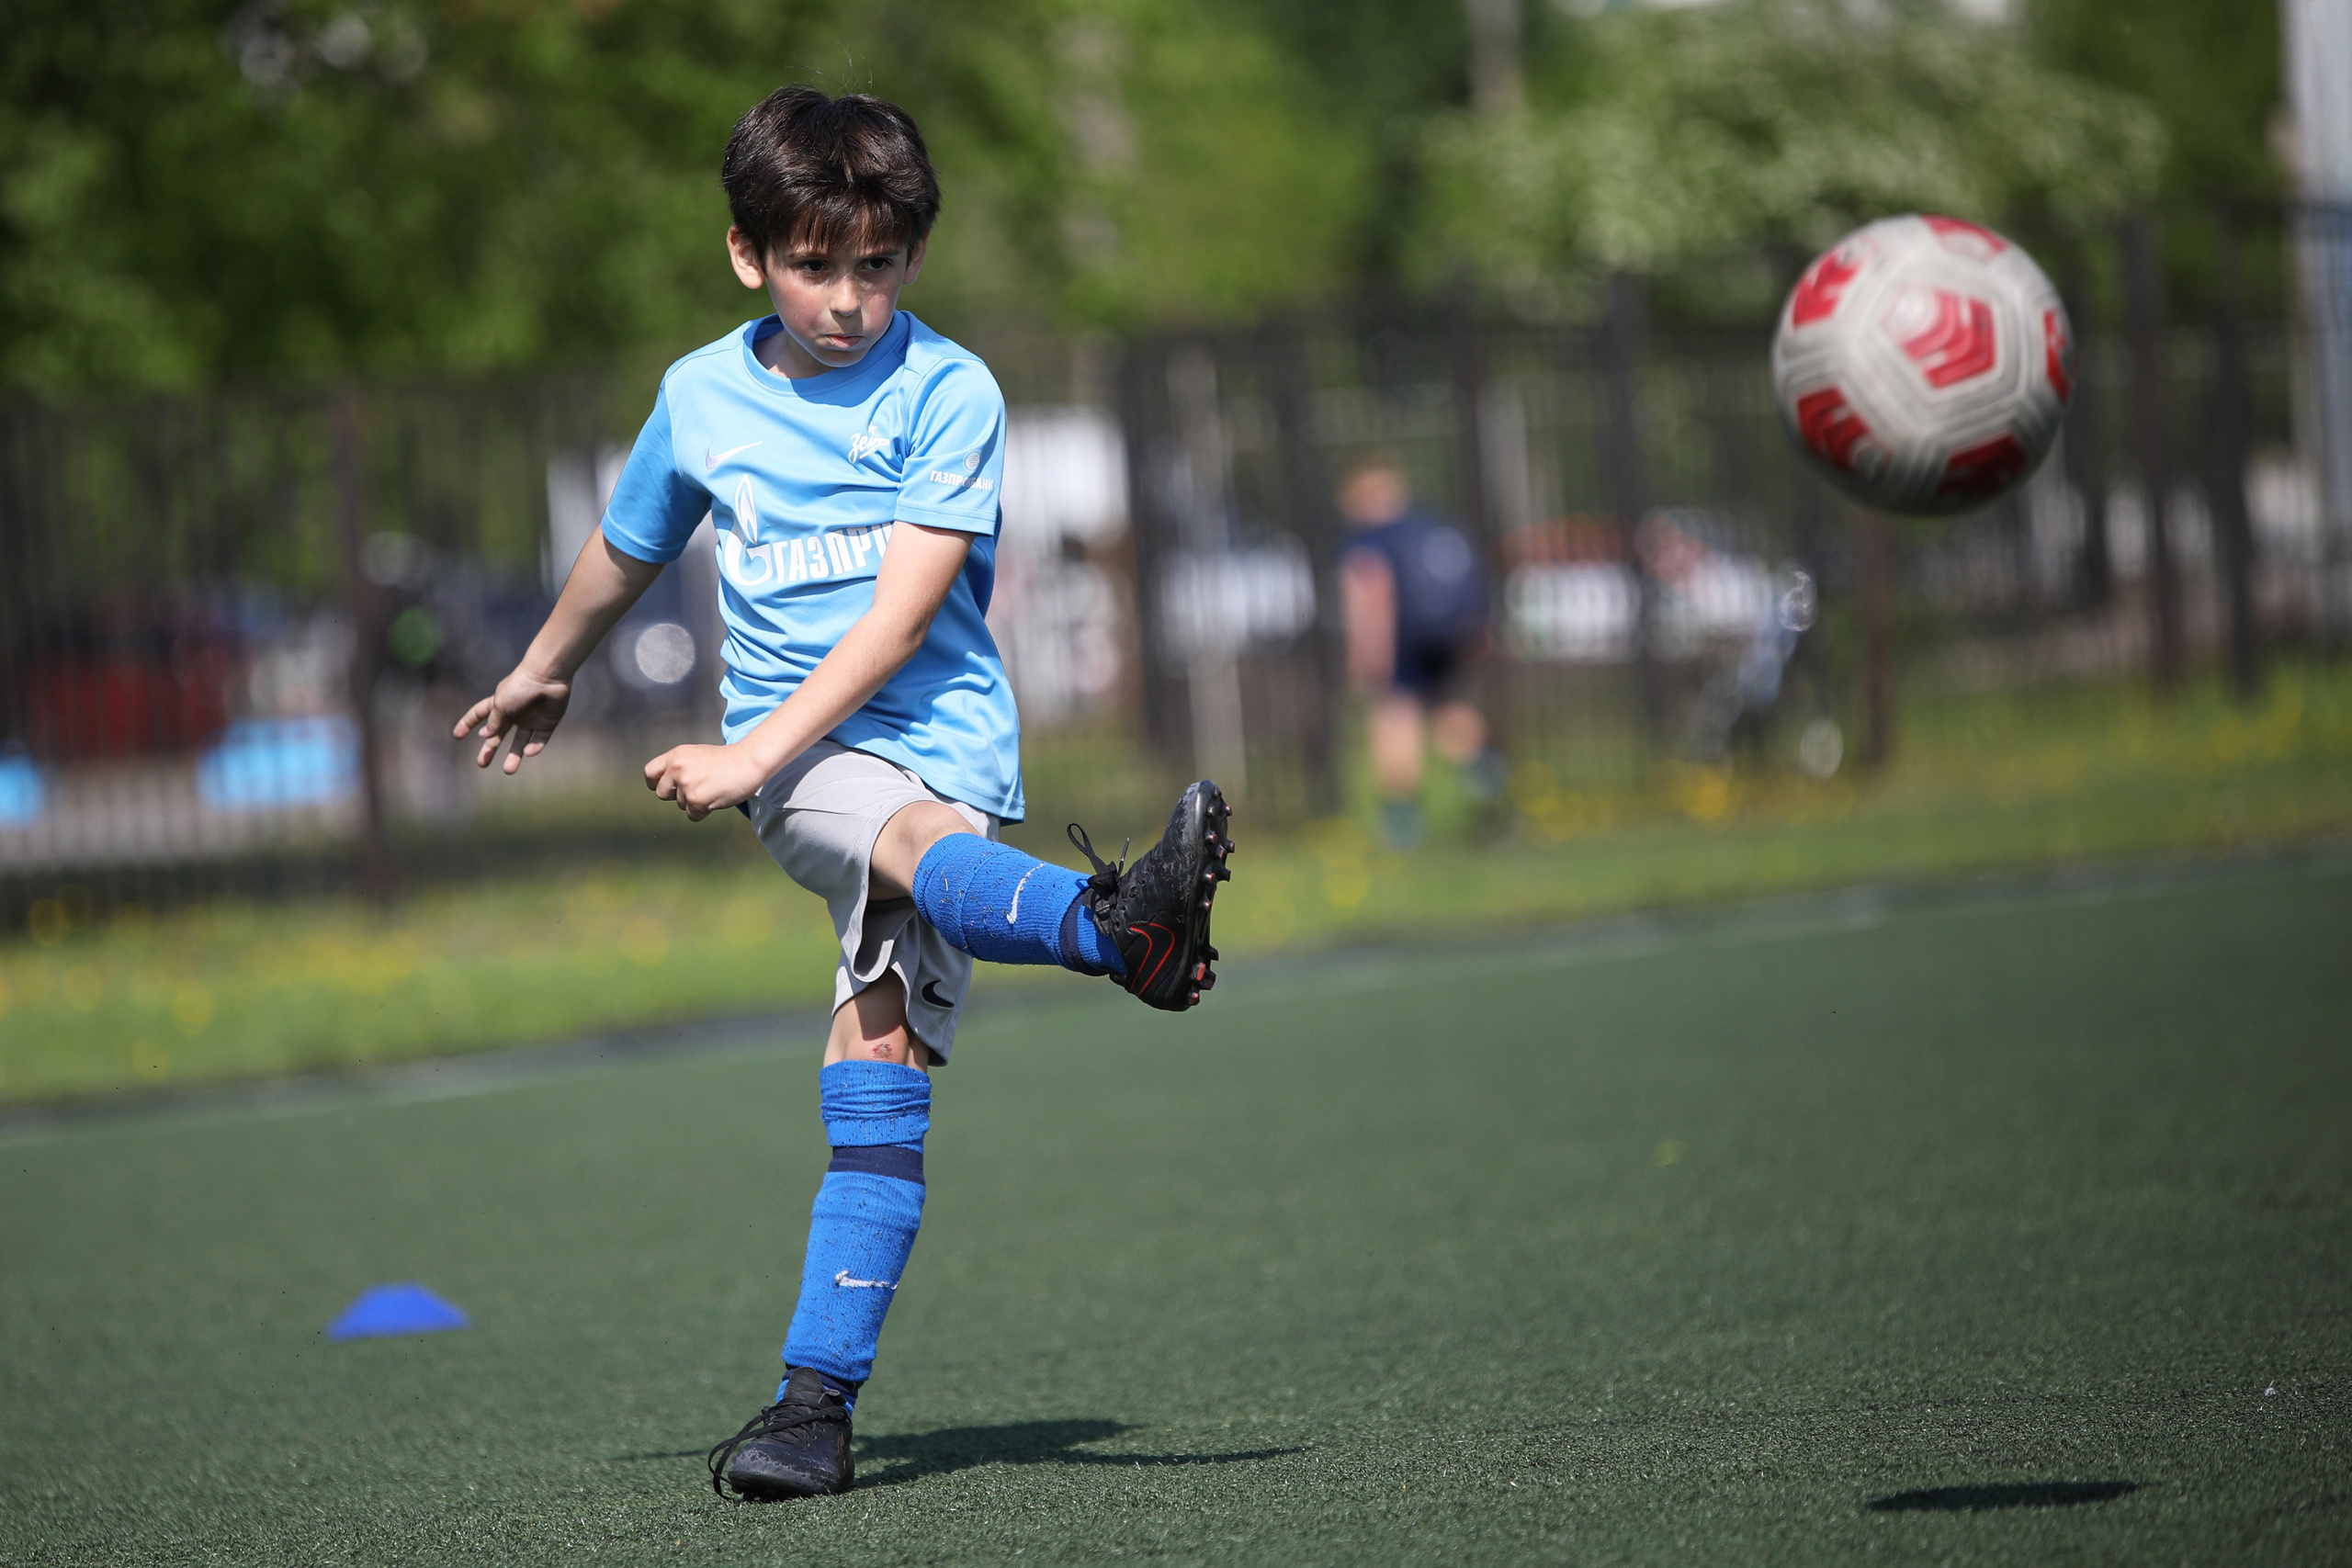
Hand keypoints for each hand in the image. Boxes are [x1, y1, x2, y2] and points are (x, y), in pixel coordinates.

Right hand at [454, 667, 572, 773]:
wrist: (548, 677)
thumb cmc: (520, 688)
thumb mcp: (500, 705)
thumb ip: (493, 722)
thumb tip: (484, 736)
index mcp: (499, 704)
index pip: (479, 715)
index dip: (467, 724)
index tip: (456, 736)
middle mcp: (514, 713)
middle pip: (499, 734)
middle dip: (490, 748)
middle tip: (481, 764)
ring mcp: (531, 718)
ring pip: (521, 742)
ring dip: (514, 756)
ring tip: (508, 770)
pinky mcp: (548, 723)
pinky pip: (540, 739)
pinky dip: (534, 747)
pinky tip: (528, 752)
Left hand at [644, 742, 770, 821]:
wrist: (748, 762)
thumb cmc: (727, 760)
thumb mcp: (696, 755)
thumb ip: (679, 766)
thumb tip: (667, 785)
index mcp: (676, 755)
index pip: (649, 772)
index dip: (656, 783)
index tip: (667, 787)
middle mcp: (676, 769)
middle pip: (662, 793)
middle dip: (676, 795)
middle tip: (696, 788)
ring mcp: (686, 785)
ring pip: (680, 805)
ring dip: (694, 802)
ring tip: (712, 788)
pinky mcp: (696, 800)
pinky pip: (693, 815)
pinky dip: (704, 812)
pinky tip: (716, 798)